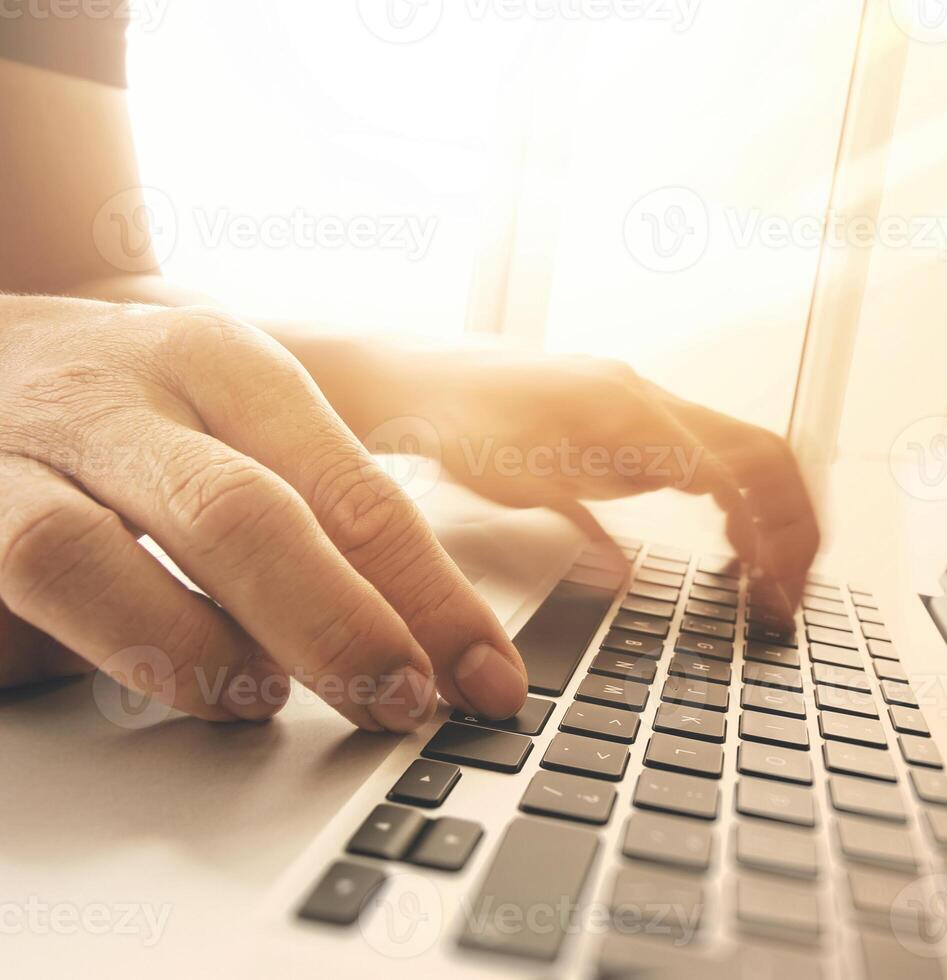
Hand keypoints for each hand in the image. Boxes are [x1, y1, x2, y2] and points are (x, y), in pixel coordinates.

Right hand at [0, 296, 527, 729]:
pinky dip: (49, 664)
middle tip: (392, 702)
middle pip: (235, 517)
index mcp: (219, 362)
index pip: (350, 489)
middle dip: (334, 628)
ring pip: (77, 561)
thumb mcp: (240, 411)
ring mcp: (0, 457)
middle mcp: (112, 398)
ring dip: (184, 654)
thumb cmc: (134, 406)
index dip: (429, 600)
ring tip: (249, 697)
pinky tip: (94, 673)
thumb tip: (435, 641)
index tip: (483, 682)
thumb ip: (329, 512)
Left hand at [349, 350, 819, 612]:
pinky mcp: (630, 422)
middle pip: (765, 456)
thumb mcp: (505, 485)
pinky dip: (736, 505)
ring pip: (743, 455)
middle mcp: (648, 400)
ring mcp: (643, 406)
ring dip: (770, 517)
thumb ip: (577, 526)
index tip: (779, 592)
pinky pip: (709, 458)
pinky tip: (727, 549)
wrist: (406, 378)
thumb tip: (629, 575)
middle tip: (791, 596)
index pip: (746, 469)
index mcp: (629, 412)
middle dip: (794, 527)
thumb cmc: (445, 421)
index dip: (779, 533)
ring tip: (770, 582)